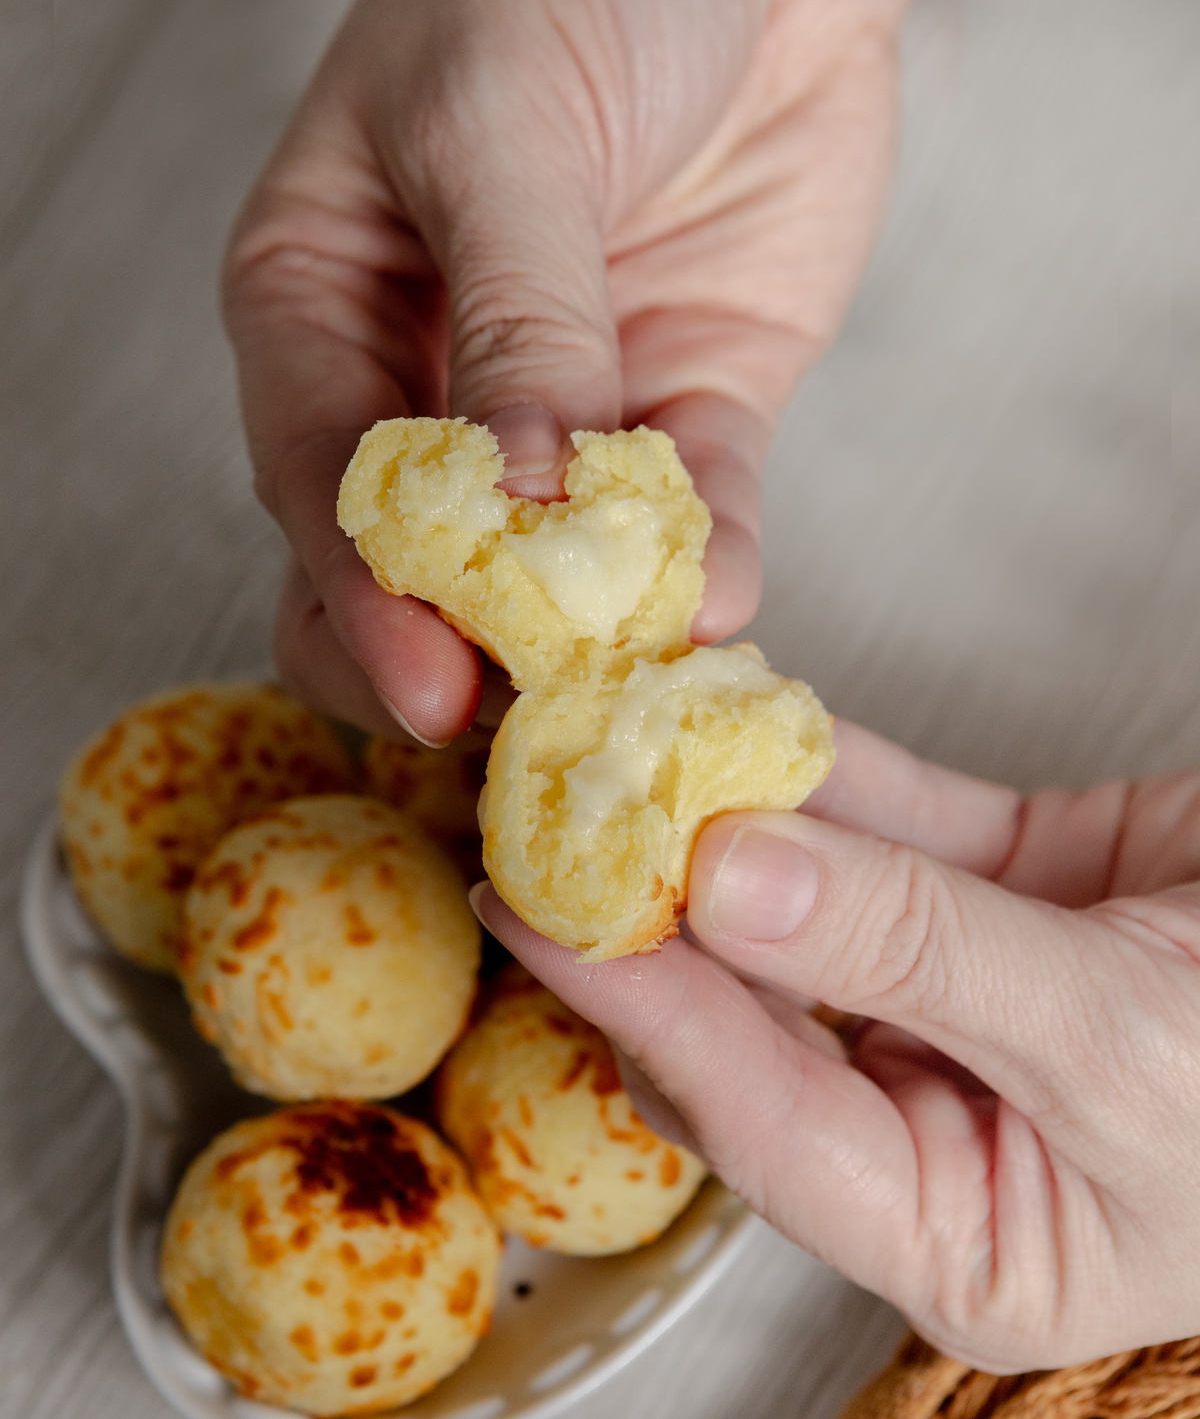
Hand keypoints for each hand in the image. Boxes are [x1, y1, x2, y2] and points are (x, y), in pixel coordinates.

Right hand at [224, 0, 944, 743]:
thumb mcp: (499, 122)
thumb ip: (511, 318)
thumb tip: (515, 503)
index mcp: (320, 309)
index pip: (320, 487)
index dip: (366, 601)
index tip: (430, 689)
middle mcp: (429, 382)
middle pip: (415, 573)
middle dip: (462, 655)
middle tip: (524, 717)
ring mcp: (566, 412)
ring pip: (560, 576)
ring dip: (596, 639)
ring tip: (635, 683)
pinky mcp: (691, 411)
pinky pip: (696, 521)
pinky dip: (708, 573)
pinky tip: (720, 604)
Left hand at [477, 718, 1199, 1371]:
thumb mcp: (1125, 1036)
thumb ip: (917, 955)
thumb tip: (726, 883)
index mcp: (963, 1224)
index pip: (755, 1110)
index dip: (636, 1001)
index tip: (533, 900)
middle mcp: (942, 1111)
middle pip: (758, 1004)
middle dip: (653, 900)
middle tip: (541, 800)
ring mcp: (964, 988)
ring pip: (811, 895)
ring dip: (722, 810)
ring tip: (610, 733)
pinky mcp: (1006, 883)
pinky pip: (892, 815)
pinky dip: (823, 759)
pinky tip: (739, 703)